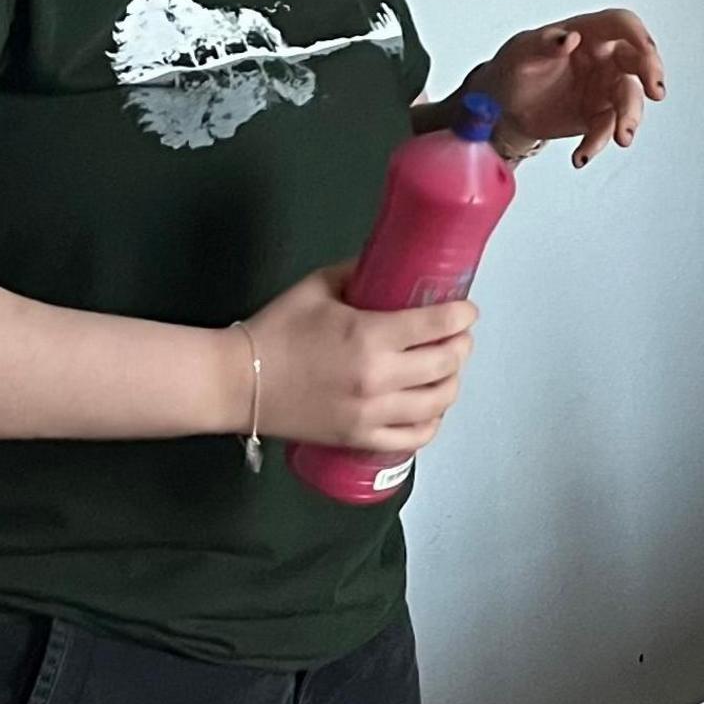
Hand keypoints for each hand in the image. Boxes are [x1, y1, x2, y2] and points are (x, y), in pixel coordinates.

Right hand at [234, 266, 473, 453]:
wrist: (236, 382)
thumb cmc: (274, 332)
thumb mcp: (316, 287)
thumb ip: (356, 273)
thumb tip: (388, 265)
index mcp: (370, 335)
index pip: (439, 324)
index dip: (463, 315)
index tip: (467, 311)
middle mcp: (378, 377)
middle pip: (447, 364)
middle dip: (461, 346)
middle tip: (457, 338)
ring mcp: (371, 413)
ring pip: (438, 403)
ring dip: (451, 383)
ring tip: (446, 371)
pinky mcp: (360, 438)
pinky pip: (414, 438)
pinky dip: (430, 423)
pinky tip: (429, 409)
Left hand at [466, 9, 665, 167]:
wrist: (505, 105)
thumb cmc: (515, 67)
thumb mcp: (521, 52)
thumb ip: (544, 43)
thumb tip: (570, 38)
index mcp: (588, 33)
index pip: (621, 25)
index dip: (638, 35)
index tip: (646, 51)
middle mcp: (604, 58)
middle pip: (639, 60)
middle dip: (652, 74)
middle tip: (655, 92)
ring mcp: (605, 88)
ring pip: (629, 100)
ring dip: (629, 119)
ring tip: (620, 138)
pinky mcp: (599, 115)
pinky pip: (608, 129)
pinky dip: (598, 143)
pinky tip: (581, 155)